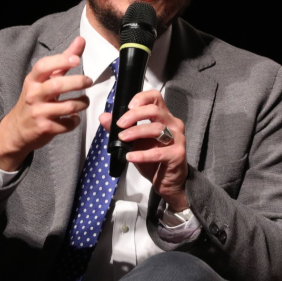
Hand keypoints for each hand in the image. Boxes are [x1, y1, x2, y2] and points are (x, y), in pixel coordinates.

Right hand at [0, 36, 91, 170]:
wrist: (17, 129)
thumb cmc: (35, 99)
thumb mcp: (44, 79)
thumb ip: (63, 61)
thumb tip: (80, 40)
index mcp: (33, 80)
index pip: (43, 66)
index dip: (60, 61)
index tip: (76, 59)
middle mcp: (34, 95)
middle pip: (57, 85)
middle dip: (77, 82)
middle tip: (89, 81)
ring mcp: (39, 112)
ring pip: (67, 106)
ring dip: (82, 103)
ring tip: (85, 101)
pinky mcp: (45, 128)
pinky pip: (67, 124)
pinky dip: (75, 120)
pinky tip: (74, 117)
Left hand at [99, 90, 188, 210]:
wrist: (168, 182)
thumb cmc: (153, 159)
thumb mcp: (134, 143)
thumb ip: (120, 129)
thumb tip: (104, 117)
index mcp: (163, 117)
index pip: (156, 98)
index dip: (142, 98)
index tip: (128, 106)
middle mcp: (173, 124)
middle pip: (155, 110)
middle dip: (135, 115)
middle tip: (120, 124)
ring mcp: (178, 139)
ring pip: (157, 129)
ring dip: (136, 132)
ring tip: (122, 139)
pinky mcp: (178, 154)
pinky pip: (159, 152)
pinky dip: (142, 154)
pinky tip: (130, 157)